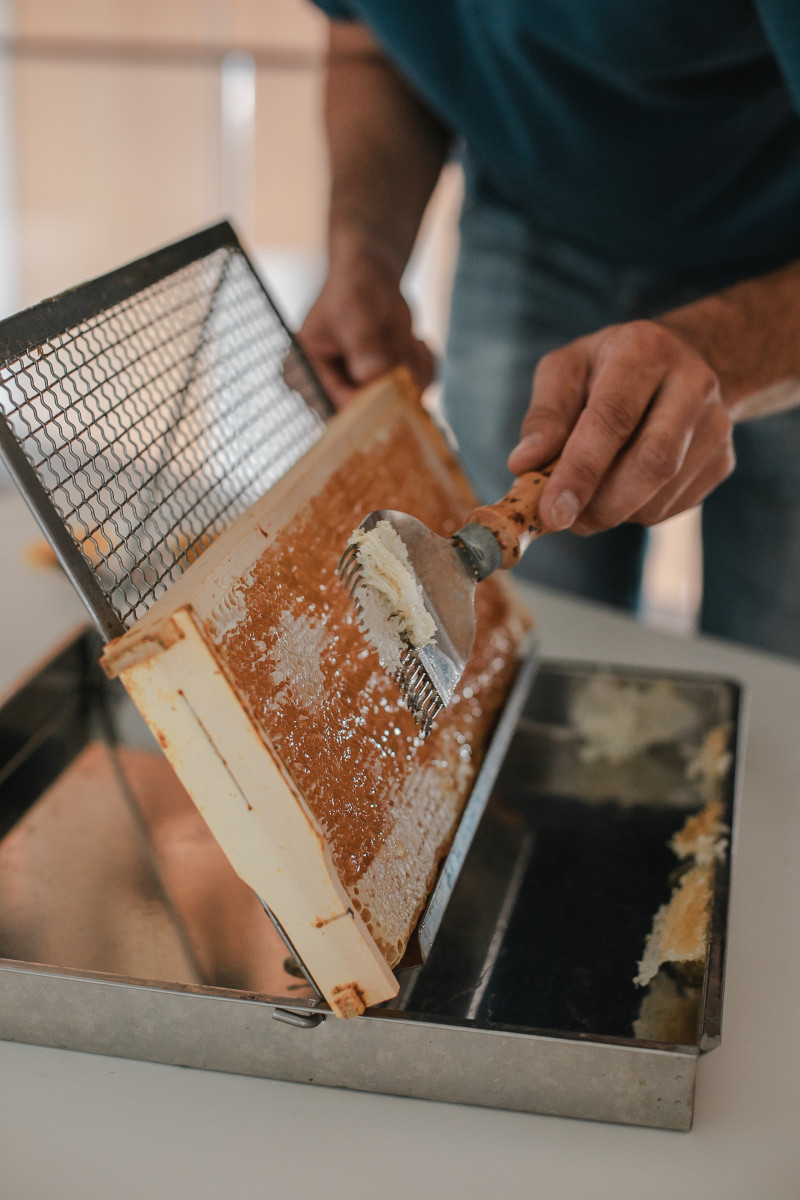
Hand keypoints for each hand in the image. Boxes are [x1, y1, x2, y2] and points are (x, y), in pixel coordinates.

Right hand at [297, 238, 435, 408]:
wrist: (372, 273)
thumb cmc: (355, 286)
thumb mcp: (357, 311)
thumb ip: (364, 344)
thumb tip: (372, 375)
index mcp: (309, 374)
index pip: (341, 407)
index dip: (372, 405)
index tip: (398, 385)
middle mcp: (335, 390)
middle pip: (375, 412)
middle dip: (399, 382)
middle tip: (408, 344)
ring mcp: (364, 391)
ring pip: (404, 403)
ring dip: (415, 370)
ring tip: (408, 336)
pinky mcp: (388, 388)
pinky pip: (418, 391)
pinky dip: (425, 367)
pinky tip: (414, 341)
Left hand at [507, 320, 734, 532]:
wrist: (678, 366)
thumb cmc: (607, 370)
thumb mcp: (566, 370)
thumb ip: (544, 415)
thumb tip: (524, 464)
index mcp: (644, 350)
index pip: (614, 419)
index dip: (581, 471)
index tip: (552, 512)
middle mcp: (692, 383)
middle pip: (652, 463)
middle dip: (601, 504)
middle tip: (563, 519)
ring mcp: (715, 425)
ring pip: (661, 494)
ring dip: (614, 511)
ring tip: (588, 496)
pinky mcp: (722, 461)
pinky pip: (672, 507)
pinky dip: (635, 512)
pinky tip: (621, 490)